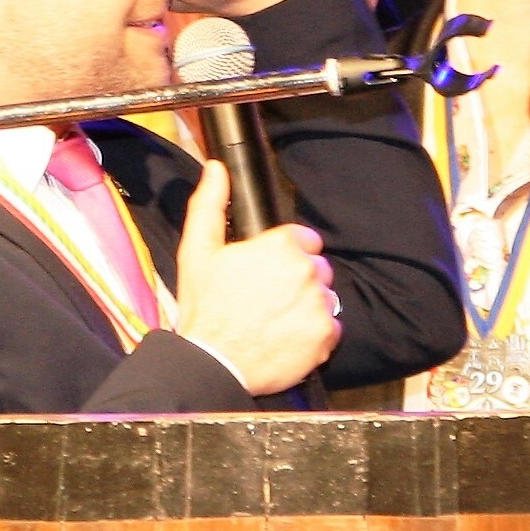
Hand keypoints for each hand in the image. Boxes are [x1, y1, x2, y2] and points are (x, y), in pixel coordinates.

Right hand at [170, 158, 338, 393]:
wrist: (211, 362)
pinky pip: (331, 328)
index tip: (268, 271)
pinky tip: (289, 338)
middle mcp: (307, 271)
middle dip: (299, 279)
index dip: (286, 254)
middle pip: (317, 268)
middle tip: (269, 298)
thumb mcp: (197, 249)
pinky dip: (316, 334)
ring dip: (308, 306)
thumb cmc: (204, 306)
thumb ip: (209, 204)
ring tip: (277, 320)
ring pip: (325, 297)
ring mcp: (319, 305)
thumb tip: (216, 168)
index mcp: (282, 245)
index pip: (305, 239)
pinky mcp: (326, 336)